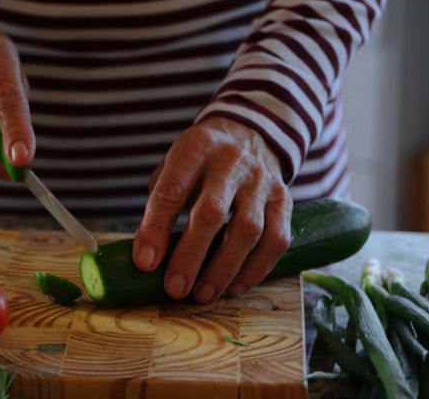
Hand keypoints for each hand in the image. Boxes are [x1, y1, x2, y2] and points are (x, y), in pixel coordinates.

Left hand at [132, 117, 291, 302]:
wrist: (250, 134)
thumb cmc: (200, 162)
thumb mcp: (173, 166)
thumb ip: (161, 204)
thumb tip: (149, 256)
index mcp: (196, 148)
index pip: (173, 190)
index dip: (156, 229)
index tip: (145, 263)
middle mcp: (231, 161)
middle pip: (212, 213)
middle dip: (191, 255)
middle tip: (175, 288)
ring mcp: (262, 181)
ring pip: (248, 230)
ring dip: (224, 269)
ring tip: (203, 294)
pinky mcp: (283, 200)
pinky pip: (276, 240)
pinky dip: (256, 269)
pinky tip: (234, 286)